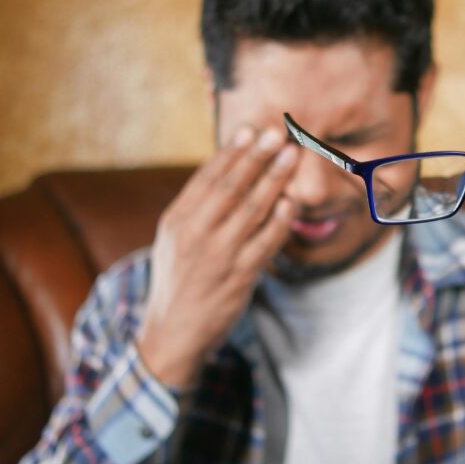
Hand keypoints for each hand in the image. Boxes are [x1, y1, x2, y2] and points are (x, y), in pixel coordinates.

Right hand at [137, 126, 299, 387]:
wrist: (172, 333)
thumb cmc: (179, 280)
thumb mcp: (173, 239)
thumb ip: (196, 208)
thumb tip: (227, 171)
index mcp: (176, 220)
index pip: (206, 178)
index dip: (231, 153)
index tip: (250, 130)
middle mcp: (195, 234)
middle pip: (230, 188)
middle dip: (256, 157)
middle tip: (278, 133)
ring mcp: (218, 256)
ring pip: (251, 210)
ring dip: (274, 179)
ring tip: (291, 155)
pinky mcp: (239, 277)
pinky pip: (265, 243)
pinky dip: (280, 221)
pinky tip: (292, 202)